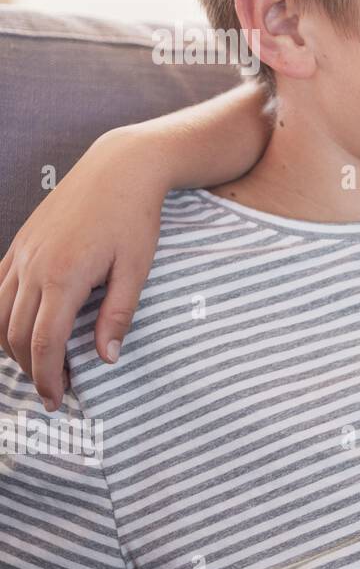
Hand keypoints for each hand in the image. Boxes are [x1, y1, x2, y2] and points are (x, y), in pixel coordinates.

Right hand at [0, 129, 165, 410]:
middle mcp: (33, 266)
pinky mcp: (19, 244)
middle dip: (32, 370)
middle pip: (15, 335)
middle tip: (54, 393)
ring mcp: (21, 254)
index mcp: (64, 276)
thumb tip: (106, 359)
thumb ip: (119, 315)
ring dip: (13, 348)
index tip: (60, 399)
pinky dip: (0, 317)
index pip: (45, 341)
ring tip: (39, 367)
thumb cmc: (135, 219)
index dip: (49, 376)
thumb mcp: (137, 269)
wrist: (119, 168)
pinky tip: (18, 332)